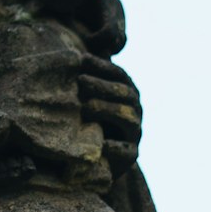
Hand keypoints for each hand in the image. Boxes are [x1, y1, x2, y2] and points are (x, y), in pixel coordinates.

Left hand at [78, 54, 141, 176]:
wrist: (97, 159)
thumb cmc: (88, 121)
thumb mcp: (87, 98)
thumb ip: (87, 78)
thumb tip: (76, 52)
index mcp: (126, 93)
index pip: (118, 75)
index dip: (102, 66)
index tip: (82, 59)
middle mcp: (134, 110)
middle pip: (124, 94)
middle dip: (102, 86)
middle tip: (80, 82)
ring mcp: (134, 133)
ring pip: (128, 118)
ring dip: (107, 111)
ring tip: (85, 108)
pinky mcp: (130, 156)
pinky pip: (127, 151)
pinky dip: (114, 147)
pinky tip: (100, 143)